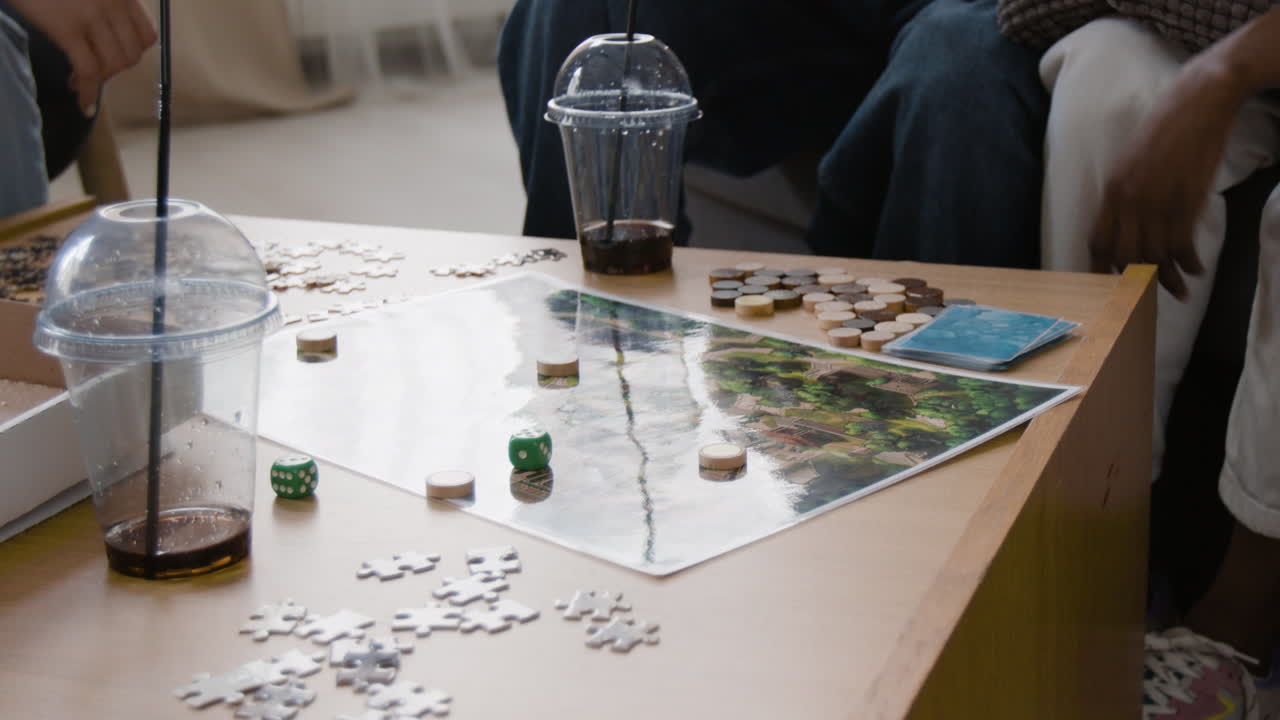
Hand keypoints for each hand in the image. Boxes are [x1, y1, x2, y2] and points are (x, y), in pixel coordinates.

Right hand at [7, 0, 156, 113]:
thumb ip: (105, 7)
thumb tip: (109, 40)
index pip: (147, 37)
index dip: (132, 54)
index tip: (114, 57)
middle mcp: (114, 3)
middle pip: (131, 56)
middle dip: (113, 70)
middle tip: (92, 70)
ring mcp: (93, 16)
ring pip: (113, 65)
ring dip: (98, 80)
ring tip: (78, 80)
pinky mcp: (67, 28)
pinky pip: (88, 71)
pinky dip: (88, 93)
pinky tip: (82, 103)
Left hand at [1087, 65, 1237, 298]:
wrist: (1199, 101)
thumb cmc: (1165, 124)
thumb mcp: (1131, 158)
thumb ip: (1125, 190)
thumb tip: (1126, 219)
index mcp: (1112, 189)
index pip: (1098, 240)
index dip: (1100, 266)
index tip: (1106, 283)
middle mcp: (1130, 201)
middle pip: (1124, 255)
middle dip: (1133, 280)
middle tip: (1144, 294)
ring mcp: (1158, 203)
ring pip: (1155, 256)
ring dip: (1167, 279)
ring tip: (1178, 292)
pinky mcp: (1187, 202)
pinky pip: (1182, 245)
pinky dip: (1189, 263)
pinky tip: (1196, 271)